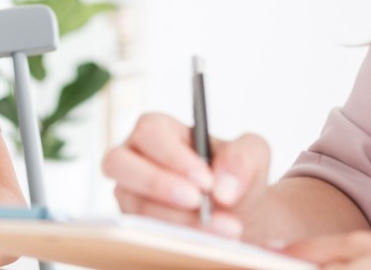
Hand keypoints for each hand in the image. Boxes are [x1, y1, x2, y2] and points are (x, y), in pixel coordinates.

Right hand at [101, 112, 271, 237]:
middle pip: (118, 162)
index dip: (173, 156)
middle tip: (198, 202)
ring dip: (175, 218)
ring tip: (220, 227)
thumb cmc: (234, 175)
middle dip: (157, 183)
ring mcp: (129, 193)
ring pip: (133, 204)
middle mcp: (133, 158)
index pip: (150, 132)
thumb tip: (222, 187)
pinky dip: (175, 237)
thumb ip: (244, 158)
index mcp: (157, 130)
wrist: (236, 213)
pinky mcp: (134, 224)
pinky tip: (206, 241)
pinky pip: (141, 232)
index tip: (206, 180)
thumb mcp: (252, 155)